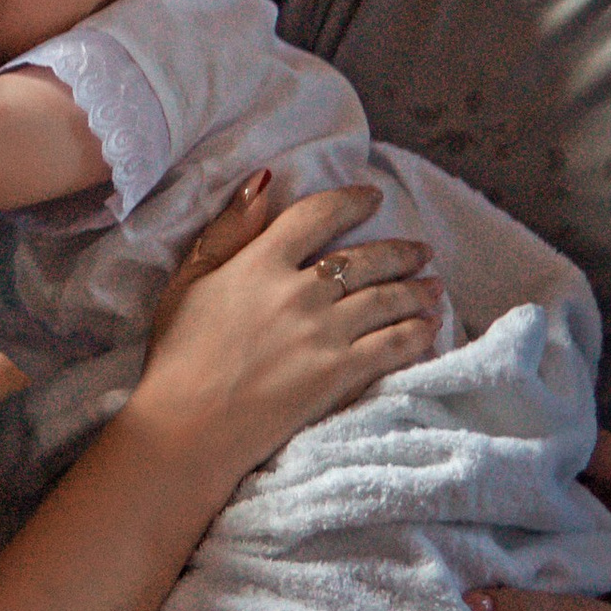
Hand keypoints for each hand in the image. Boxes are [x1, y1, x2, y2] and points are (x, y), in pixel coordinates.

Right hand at [135, 178, 440, 481]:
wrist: (185, 429)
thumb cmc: (177, 357)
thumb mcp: (189, 281)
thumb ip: (227, 230)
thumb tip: (262, 181)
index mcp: (260, 264)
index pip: (317, 216)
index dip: (351, 202)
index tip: (373, 197)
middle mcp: (299, 292)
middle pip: (364, 259)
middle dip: (400, 252)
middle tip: (422, 251)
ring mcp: (323, 334)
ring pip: (386, 300)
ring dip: (416, 291)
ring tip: (433, 288)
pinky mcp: (339, 374)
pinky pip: (393, 346)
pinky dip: (417, 333)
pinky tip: (429, 328)